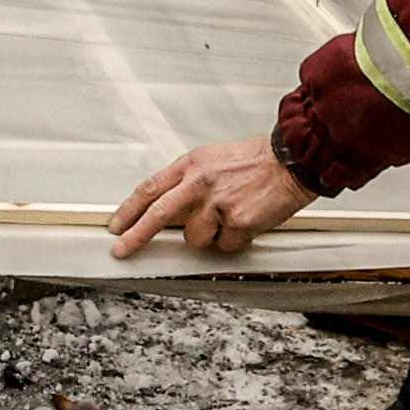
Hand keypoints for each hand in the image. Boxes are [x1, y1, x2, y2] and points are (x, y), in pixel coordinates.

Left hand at [110, 137, 316, 256]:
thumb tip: (169, 209)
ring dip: (209, 236)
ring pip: (195, 238)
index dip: (130, 209)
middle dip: (135, 236)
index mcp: (191, 165)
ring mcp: (218, 204)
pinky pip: (225, 245)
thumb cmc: (256, 160)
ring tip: (229, 216)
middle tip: (121, 249)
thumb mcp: (213, 159)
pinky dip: (233, 240)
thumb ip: (189, 181)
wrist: (292, 160)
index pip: (150, 189)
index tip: (117, 224)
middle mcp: (200, 183)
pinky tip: (246, 222)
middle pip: (158, 214)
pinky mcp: (238, 222)